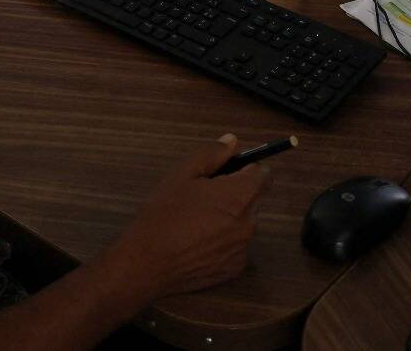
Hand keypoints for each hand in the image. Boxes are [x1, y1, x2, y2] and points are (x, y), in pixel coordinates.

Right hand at [101, 135, 268, 304]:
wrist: (147, 264)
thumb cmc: (163, 216)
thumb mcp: (182, 175)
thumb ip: (211, 153)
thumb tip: (231, 142)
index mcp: (239, 195)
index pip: (263, 174)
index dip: (246, 169)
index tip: (229, 172)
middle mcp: (249, 223)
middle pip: (253, 199)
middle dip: (234, 194)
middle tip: (203, 197)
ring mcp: (243, 249)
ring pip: (243, 223)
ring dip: (229, 218)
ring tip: (196, 221)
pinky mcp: (235, 268)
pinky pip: (235, 246)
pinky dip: (223, 241)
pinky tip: (198, 242)